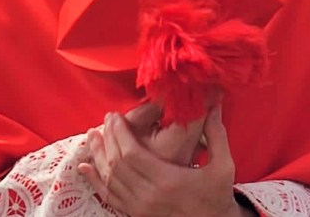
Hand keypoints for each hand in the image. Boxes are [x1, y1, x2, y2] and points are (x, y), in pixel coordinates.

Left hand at [78, 105, 242, 216]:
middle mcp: (149, 196)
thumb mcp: (224, 165)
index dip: (119, 132)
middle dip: (108, 138)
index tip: (115, 115)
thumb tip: (213, 104)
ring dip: (98, 156)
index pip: (131, 153)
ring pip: (109, 180)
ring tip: (92, 136)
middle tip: (106, 119)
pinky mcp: (136, 215)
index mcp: (168, 180)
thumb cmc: (218, 195)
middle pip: (117, 164)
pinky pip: (109, 197)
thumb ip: (216, 134)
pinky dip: (95, 182)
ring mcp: (140, 208)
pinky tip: (85, 169)